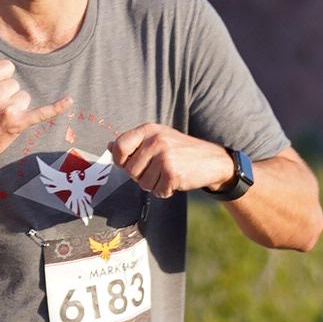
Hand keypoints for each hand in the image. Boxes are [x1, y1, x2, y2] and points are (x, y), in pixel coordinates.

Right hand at [0, 41, 71, 172]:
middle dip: (6, 95)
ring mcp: (8, 110)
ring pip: (24, 97)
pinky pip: (41, 113)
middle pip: (15, 83)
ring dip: (15, 107)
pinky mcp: (17, 125)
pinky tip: (69, 101)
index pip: (6, 67)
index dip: (0, 78)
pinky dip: (56, 107)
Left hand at [111, 124, 241, 197]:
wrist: (212, 160)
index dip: (120, 160)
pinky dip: (165, 191)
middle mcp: (156, 140)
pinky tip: (175, 181)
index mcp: (149, 130)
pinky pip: (157, 191)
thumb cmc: (181, 151)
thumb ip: (133, 144)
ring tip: (168, 174)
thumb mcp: (157, 139)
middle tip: (158, 169)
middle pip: (130, 170)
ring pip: (143, 184)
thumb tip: (109, 146)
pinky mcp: (172, 173)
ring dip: (154, 185)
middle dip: (141, 176)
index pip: (120, 146)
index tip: (128, 164)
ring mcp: (164, 156)